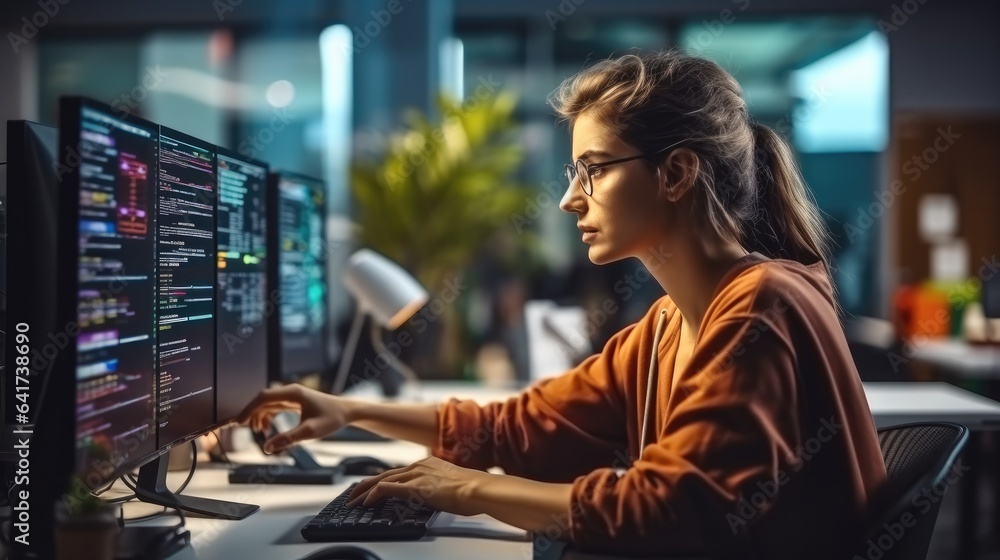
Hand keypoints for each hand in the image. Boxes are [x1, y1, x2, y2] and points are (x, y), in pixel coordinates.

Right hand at [235, 384, 348, 452]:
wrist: (347, 412)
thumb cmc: (332, 418)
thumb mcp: (309, 432)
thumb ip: (288, 439)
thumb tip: (267, 447)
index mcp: (293, 393)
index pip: (263, 397)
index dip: (249, 409)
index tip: (239, 422)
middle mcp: (291, 392)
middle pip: (263, 398)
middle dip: (251, 412)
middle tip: (240, 427)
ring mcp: (293, 396)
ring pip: (268, 403)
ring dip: (259, 415)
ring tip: (256, 431)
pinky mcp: (295, 402)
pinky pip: (275, 406)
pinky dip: (267, 415)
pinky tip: (267, 428)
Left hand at [346, 456, 489, 516]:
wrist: (478, 488)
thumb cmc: (472, 490)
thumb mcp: (451, 485)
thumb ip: (439, 486)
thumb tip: (436, 495)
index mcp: (427, 464)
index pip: (397, 472)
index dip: (380, 480)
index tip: (371, 487)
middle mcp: (419, 466)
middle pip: (384, 474)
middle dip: (366, 485)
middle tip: (352, 494)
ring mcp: (416, 475)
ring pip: (381, 481)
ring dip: (364, 492)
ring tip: (352, 501)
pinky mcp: (414, 487)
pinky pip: (386, 489)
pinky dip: (373, 495)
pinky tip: (365, 502)